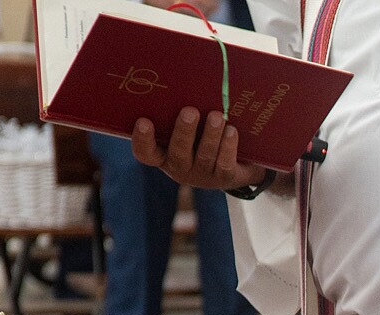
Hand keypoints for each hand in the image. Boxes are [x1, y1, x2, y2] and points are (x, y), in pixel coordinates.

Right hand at [131, 108, 264, 190]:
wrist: (237, 164)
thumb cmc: (203, 136)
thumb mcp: (189, 126)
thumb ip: (179, 108)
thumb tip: (182, 71)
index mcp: (164, 154)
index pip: (146, 153)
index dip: (142, 140)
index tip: (143, 121)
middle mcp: (180, 167)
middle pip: (178, 153)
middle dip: (184, 132)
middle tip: (190, 111)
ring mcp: (202, 175)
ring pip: (204, 156)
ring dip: (210, 135)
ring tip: (216, 116)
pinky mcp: (224, 178)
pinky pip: (224, 163)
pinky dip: (228, 146)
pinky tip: (231, 131)